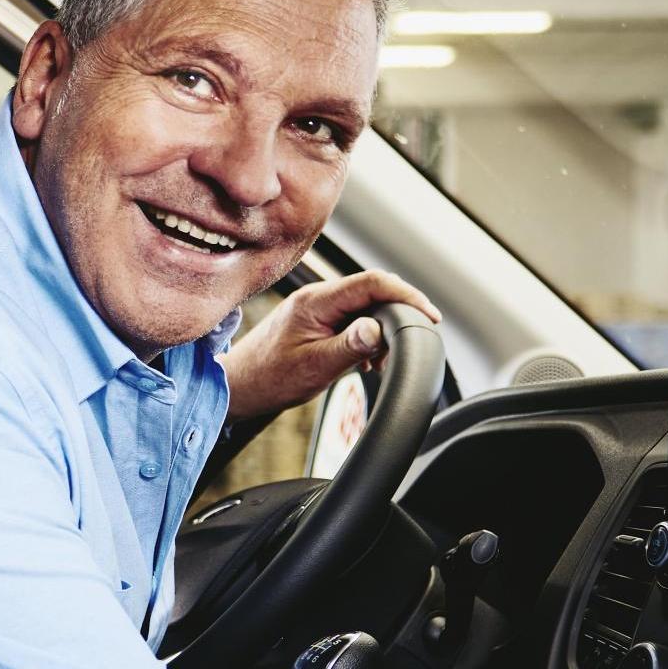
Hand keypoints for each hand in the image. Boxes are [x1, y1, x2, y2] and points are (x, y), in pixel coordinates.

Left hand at [222, 270, 439, 420]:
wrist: (239, 385)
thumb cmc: (269, 378)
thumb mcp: (315, 366)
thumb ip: (350, 346)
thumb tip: (380, 329)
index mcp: (315, 302)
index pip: (372, 283)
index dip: (406, 295)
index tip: (428, 315)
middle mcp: (317, 298)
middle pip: (373, 290)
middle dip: (399, 311)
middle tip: (412, 339)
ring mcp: (317, 308)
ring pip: (365, 305)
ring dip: (383, 327)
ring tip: (383, 358)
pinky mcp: (317, 320)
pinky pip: (353, 317)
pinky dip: (369, 335)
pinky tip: (368, 359)